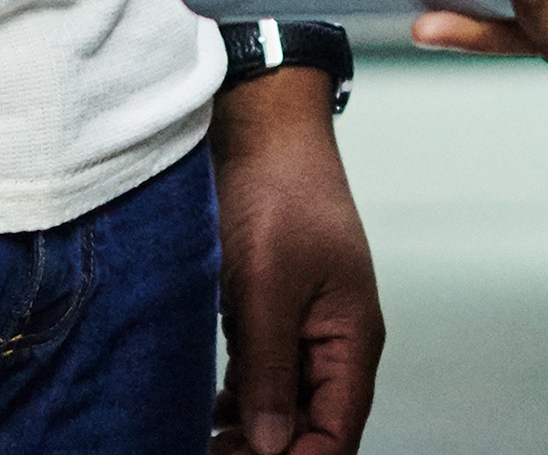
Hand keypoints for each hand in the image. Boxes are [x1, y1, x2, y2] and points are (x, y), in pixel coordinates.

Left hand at [207, 72, 382, 454]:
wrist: (260, 125)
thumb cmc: (277, 191)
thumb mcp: (268, 285)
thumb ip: (268, 367)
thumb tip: (268, 444)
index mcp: (352, 337)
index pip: (336, 432)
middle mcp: (334, 341)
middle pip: (309, 427)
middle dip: (262, 452)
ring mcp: (302, 327)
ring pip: (280, 408)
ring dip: (244, 434)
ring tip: (195, 443)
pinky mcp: (270, 313)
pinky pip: (259, 379)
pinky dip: (234, 404)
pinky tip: (200, 413)